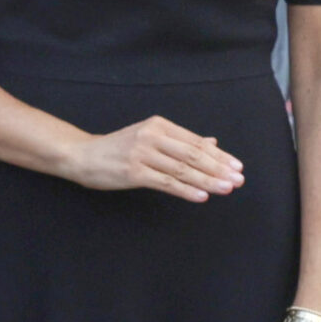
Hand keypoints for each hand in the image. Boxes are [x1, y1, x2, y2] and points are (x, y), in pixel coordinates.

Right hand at [61, 117, 243, 201]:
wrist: (82, 155)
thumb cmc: (118, 148)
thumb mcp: (149, 137)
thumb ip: (180, 141)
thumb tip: (212, 143)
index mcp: (158, 125)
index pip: (195, 142)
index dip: (219, 156)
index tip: (237, 167)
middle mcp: (151, 136)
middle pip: (192, 154)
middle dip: (218, 168)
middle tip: (238, 180)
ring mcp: (142, 154)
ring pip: (182, 169)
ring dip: (207, 180)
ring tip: (226, 188)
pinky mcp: (133, 172)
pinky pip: (166, 182)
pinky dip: (186, 190)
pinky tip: (202, 196)